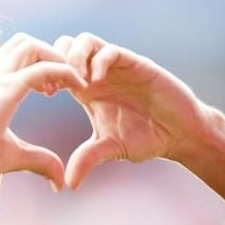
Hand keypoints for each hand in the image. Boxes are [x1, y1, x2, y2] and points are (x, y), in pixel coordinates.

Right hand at [0, 33, 86, 189]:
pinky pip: (43, 67)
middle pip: (24, 43)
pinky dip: (64, 71)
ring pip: (33, 46)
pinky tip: (78, 87)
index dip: (39, 66)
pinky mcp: (7, 88)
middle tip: (63, 84)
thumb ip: (39, 160)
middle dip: (50, 55)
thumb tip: (58, 181)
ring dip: (57, 59)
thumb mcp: (14, 155)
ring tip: (70, 83)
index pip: (15, 56)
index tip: (52, 91)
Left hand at [54, 32, 207, 188]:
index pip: (56, 67)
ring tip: (76, 81)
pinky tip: (96, 80)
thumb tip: (68, 184)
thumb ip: (88, 159)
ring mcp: (116, 67)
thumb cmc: (145, 138)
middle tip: (56, 83)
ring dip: (75, 56)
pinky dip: (99, 60)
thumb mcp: (110, 148)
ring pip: (85, 41)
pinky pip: (111, 50)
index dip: (46, 75)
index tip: (45, 93)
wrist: (179, 134)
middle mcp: (97, 74)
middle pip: (65, 46)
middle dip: (55, 59)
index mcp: (86, 90)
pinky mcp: (136, 64)